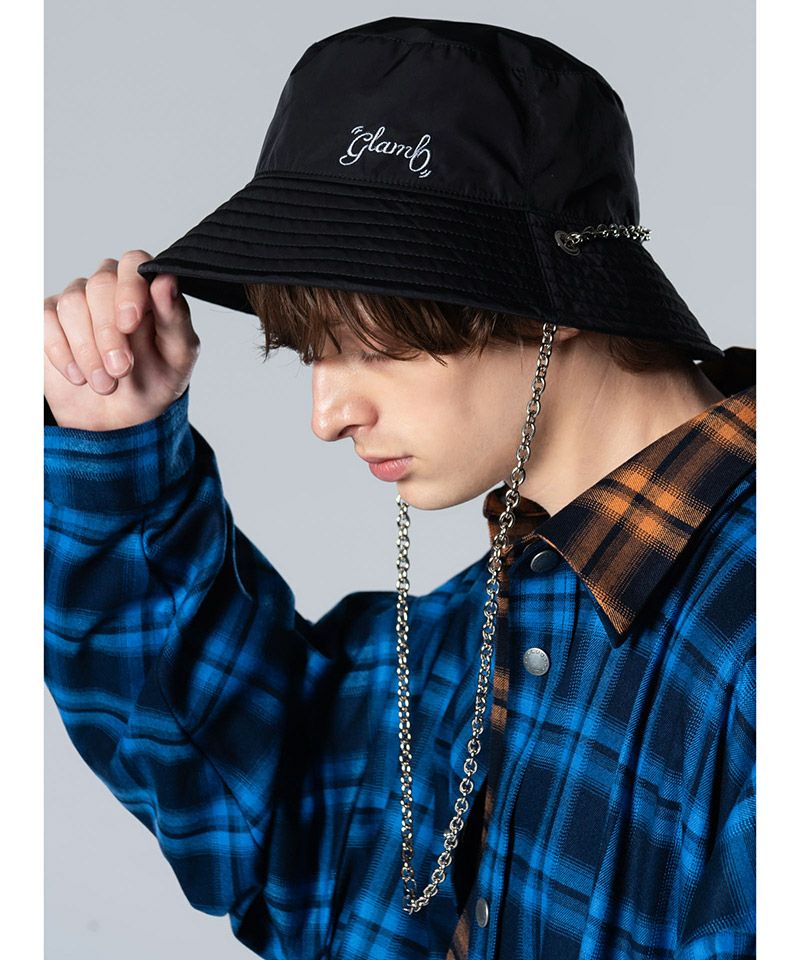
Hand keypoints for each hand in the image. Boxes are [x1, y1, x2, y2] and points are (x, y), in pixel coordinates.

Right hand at [44, 250, 199, 429]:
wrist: (120, 419)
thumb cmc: (155, 381)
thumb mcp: (177, 357)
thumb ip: (175, 319)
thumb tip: (165, 280)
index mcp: (146, 289)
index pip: (134, 263)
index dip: (130, 289)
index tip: (129, 324)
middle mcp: (111, 287)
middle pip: (100, 284)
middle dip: (108, 332)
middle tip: (121, 370)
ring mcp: (77, 301)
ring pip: (72, 303)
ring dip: (87, 350)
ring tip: (105, 384)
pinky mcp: (49, 320)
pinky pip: (45, 320)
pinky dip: (62, 352)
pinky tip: (78, 377)